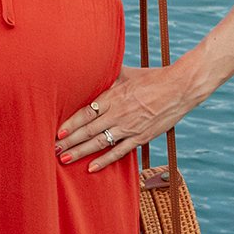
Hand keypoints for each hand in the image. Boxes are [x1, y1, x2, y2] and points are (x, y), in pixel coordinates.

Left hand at [54, 66, 197, 173]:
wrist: (179, 88)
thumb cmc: (152, 77)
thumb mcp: (126, 73)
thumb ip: (108, 75)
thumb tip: (92, 66)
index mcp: (113, 97)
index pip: (85, 113)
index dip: (70, 124)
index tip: (57, 131)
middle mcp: (118, 114)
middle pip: (88, 130)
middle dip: (69, 141)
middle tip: (54, 149)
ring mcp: (129, 127)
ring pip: (100, 143)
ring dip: (81, 152)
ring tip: (65, 159)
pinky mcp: (141, 138)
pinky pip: (119, 152)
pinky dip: (104, 161)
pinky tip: (91, 168)